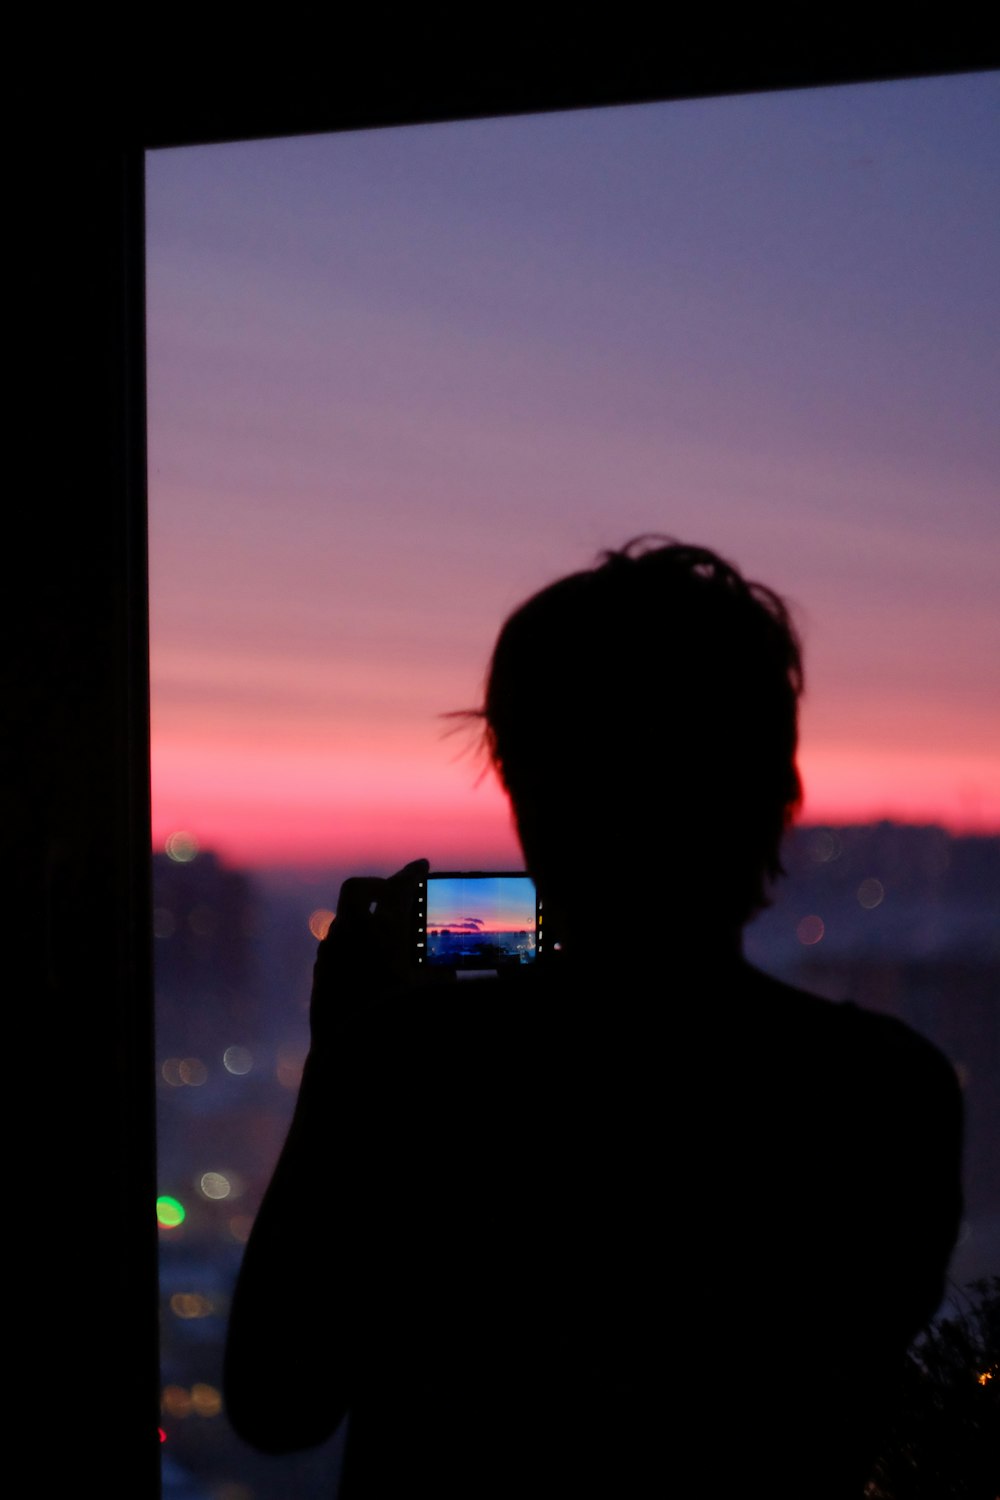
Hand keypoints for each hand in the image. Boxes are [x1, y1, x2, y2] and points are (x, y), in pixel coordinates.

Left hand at [309, 858, 428, 1048]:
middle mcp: (350, 936)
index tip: (421, 866)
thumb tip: (439, 956)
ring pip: (343, 921)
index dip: (412, 874)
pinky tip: (368, 963)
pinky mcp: (319, 977)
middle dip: (377, 886)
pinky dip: (352, 944)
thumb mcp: (434, 991)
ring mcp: (329, 955)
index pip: (398, 887)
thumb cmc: (401, 1022)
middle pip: (357, 890)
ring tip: (386, 933)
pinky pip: (335, 947)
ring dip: (363, 918)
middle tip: (394, 891)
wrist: (351, 1061)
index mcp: (382, 931)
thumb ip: (438, 965)